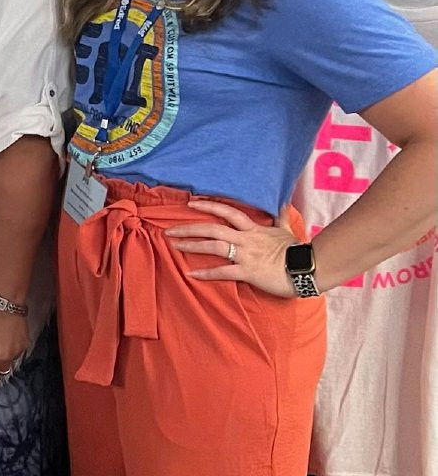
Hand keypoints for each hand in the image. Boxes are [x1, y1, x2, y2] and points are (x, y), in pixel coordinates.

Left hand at [168, 199, 299, 297]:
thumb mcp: (287, 230)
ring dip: (192, 245)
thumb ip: (280, 217)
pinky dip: (206, 272)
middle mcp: (246, 239)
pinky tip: (190, 273)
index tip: (191, 203)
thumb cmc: (296, 251)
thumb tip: (281, 203)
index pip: (228, 212)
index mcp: (253, 229)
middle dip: (189, 228)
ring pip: (214, 247)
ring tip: (174, 245)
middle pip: (213, 229)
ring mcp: (246, 255)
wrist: (307, 269)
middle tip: (169, 229)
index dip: (209, 205)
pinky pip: (223, 272)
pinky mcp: (248, 272)